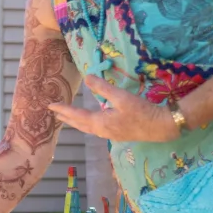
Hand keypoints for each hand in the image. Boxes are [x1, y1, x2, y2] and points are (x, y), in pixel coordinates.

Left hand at [48, 74, 179, 142]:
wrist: (162, 127)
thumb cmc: (141, 111)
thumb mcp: (121, 96)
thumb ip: (103, 87)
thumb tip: (87, 77)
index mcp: (99, 122)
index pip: (76, 115)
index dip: (63, 109)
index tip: (50, 106)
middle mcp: (102, 131)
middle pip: (79, 125)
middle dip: (67, 119)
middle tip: (55, 115)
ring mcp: (110, 134)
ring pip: (87, 129)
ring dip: (77, 123)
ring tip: (69, 119)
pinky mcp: (118, 134)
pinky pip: (96, 130)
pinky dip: (87, 125)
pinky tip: (91, 123)